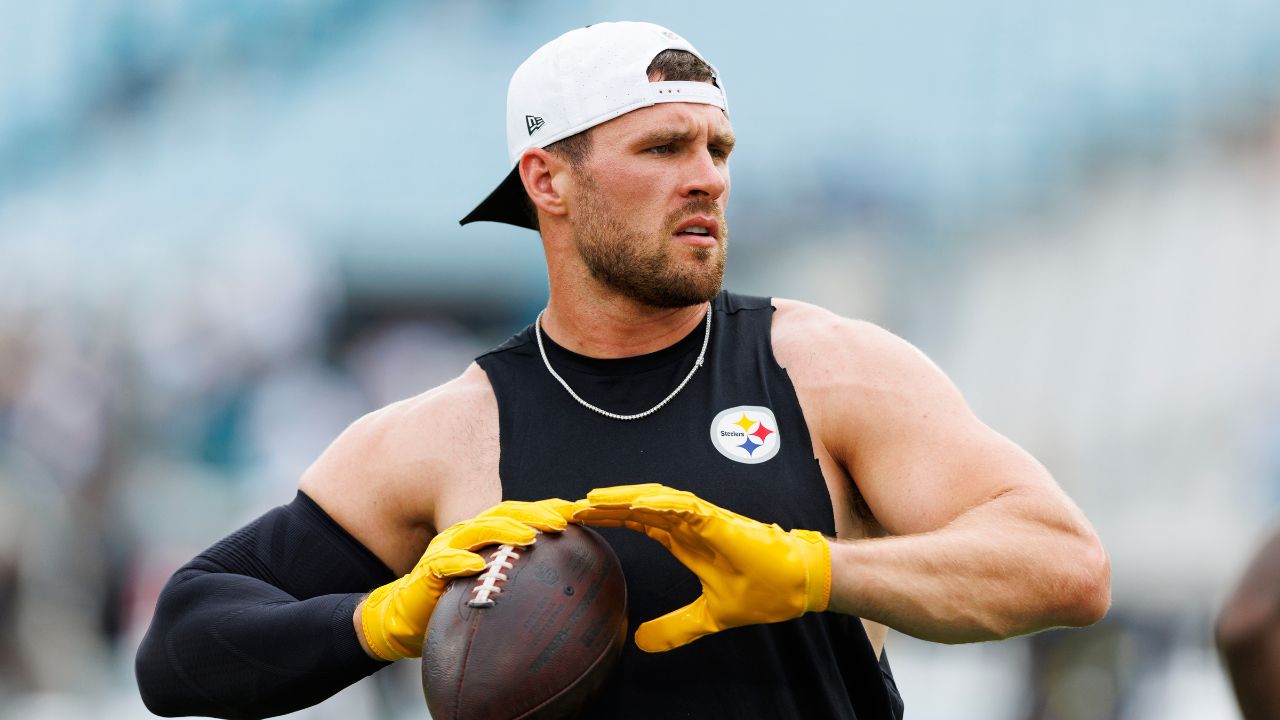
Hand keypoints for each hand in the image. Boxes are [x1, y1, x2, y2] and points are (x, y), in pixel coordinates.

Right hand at [360, 499, 574, 660]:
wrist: (407, 617)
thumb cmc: (456, 598)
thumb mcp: (493, 582)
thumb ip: (517, 572)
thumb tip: (563, 577)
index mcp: (484, 533)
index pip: (519, 514)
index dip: (546, 509)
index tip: (576, 511)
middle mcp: (466, 534)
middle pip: (502, 513)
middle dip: (533, 514)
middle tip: (560, 521)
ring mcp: (446, 549)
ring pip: (477, 531)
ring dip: (504, 531)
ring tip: (528, 538)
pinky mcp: (428, 571)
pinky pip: (444, 563)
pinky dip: (460, 562)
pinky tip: (477, 566)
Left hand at [572, 483, 829, 651]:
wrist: (798, 585)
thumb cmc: (762, 590)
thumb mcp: (707, 616)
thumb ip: (676, 627)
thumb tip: (641, 642)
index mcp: (686, 539)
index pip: (638, 522)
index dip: (609, 519)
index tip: (579, 520)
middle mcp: (690, 523)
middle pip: (639, 506)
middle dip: (605, 505)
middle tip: (571, 507)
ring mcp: (705, 519)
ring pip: (656, 499)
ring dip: (624, 498)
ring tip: (593, 499)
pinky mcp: (720, 521)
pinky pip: (685, 507)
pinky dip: (659, 503)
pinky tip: (634, 505)